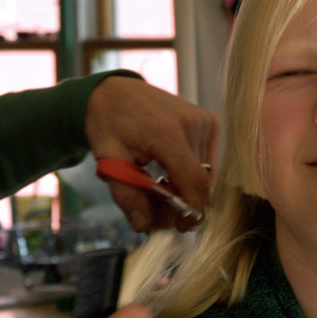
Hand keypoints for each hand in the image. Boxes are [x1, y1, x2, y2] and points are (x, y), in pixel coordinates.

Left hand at [85, 76, 218, 232]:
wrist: (113, 90)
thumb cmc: (108, 123)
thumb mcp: (108, 160)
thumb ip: (127, 195)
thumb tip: (143, 226)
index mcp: (166, 132)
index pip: (194, 182)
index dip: (190, 210)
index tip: (179, 227)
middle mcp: (192, 124)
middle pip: (201, 182)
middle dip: (182, 204)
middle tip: (156, 214)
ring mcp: (203, 121)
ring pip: (206, 175)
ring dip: (185, 190)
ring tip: (157, 191)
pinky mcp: (208, 122)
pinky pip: (206, 161)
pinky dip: (189, 174)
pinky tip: (167, 175)